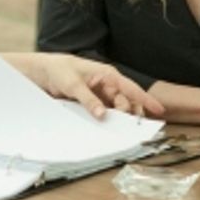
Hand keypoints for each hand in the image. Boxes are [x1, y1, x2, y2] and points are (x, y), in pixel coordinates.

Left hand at [9, 53, 165, 119]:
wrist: (41, 73)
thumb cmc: (58, 70)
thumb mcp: (72, 84)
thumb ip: (88, 99)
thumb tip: (102, 114)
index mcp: (107, 75)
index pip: (131, 88)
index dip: (146, 99)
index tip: (158, 110)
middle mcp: (107, 86)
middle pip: (126, 104)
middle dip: (129, 114)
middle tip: (127, 127)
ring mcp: (100, 97)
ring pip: (117, 111)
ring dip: (118, 120)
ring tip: (118, 130)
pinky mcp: (92, 105)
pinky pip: (104, 115)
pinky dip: (107, 122)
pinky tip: (106, 129)